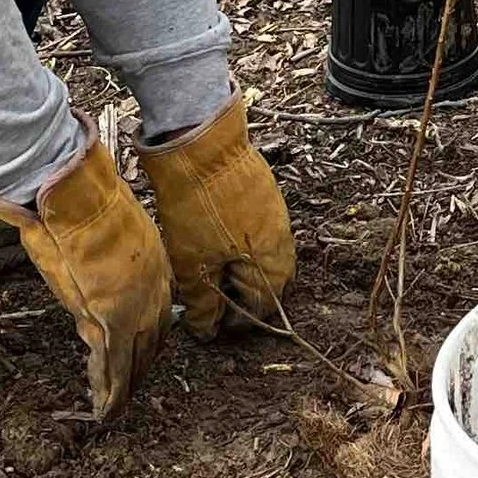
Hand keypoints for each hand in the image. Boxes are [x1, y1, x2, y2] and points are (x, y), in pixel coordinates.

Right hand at [0, 122, 168, 418]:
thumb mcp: (91, 228)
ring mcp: (135, 305)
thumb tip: (65, 242)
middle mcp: (153, 286)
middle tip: (135, 383)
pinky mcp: (112, 321)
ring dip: (129, 382)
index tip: (144, 345)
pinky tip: (106, 410)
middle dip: (144, 362)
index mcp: (152, 262)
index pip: (158, 307)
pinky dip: (110, 391)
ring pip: (137, 357)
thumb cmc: (76, 200)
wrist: (75, 194)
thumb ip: (89, 246)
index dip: (151, 330)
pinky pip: (114, 365)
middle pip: (154, 336)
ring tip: (119, 406)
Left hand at [140, 94, 295, 339]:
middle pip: (268, 284)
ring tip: (209, 268)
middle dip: (241, 296)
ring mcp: (276, 215)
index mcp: (271, 265)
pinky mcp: (265, 195)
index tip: (210, 322)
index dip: (235, 322)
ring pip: (263, 256)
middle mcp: (283, 242)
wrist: (202, 146)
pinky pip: (259, 231)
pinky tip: (214, 238)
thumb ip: (204, 303)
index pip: (261, 310)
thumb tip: (208, 331)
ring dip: (240, 268)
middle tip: (210, 297)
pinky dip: (240, 244)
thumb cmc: (198, 208)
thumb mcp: (194, 264)